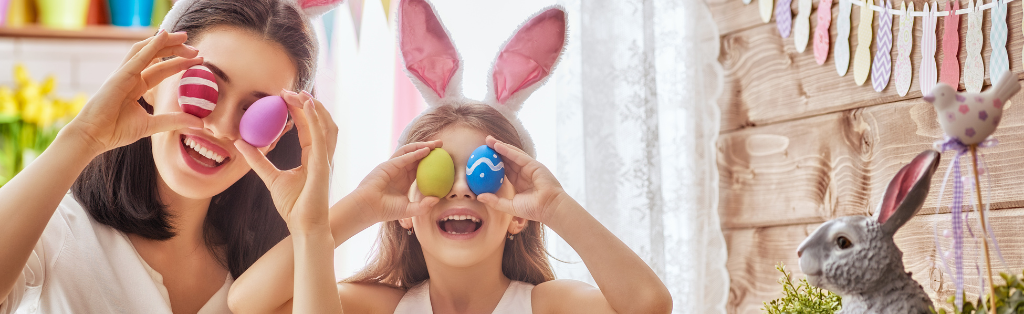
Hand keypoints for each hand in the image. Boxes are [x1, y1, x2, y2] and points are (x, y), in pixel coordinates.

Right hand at [65, 30, 203, 156]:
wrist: (94, 136)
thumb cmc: (115, 130)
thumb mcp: (152, 125)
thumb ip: (175, 121)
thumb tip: (200, 123)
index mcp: (137, 85)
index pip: (162, 69)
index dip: (179, 63)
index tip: (199, 60)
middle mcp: (131, 76)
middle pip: (156, 56)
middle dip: (176, 49)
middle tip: (197, 49)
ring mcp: (124, 73)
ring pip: (147, 50)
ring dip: (166, 41)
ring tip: (184, 37)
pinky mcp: (119, 75)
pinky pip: (138, 57)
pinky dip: (151, 46)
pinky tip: (163, 36)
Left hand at [234, 90, 335, 232]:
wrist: (303, 226)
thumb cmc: (293, 206)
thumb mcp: (271, 178)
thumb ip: (258, 160)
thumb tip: (240, 143)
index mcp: (313, 158)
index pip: (309, 128)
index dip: (299, 111)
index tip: (284, 97)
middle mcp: (322, 155)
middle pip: (320, 122)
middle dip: (307, 103)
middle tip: (288, 90)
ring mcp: (325, 159)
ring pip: (326, 125)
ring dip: (314, 107)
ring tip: (299, 93)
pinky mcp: (322, 164)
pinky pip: (321, 136)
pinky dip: (316, 119)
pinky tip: (307, 105)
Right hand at [349, 140, 443, 223]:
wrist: (369, 208)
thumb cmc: (386, 210)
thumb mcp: (409, 209)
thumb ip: (423, 206)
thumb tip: (437, 199)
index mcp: (405, 179)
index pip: (420, 166)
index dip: (431, 161)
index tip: (444, 158)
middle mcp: (399, 171)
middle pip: (416, 155)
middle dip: (429, 148)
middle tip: (442, 145)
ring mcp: (393, 166)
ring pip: (409, 152)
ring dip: (422, 146)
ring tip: (435, 144)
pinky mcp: (388, 165)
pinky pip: (403, 157)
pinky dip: (415, 153)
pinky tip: (425, 150)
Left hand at [477, 136, 569, 223]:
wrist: (549, 207)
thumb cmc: (532, 209)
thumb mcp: (510, 206)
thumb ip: (495, 201)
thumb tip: (479, 197)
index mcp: (519, 181)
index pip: (504, 169)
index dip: (493, 163)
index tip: (481, 160)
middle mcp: (523, 172)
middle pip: (507, 159)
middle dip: (495, 151)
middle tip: (482, 145)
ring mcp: (529, 167)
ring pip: (512, 154)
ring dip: (500, 146)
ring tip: (488, 141)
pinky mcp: (533, 164)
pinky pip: (518, 155)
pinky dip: (507, 150)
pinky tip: (497, 146)